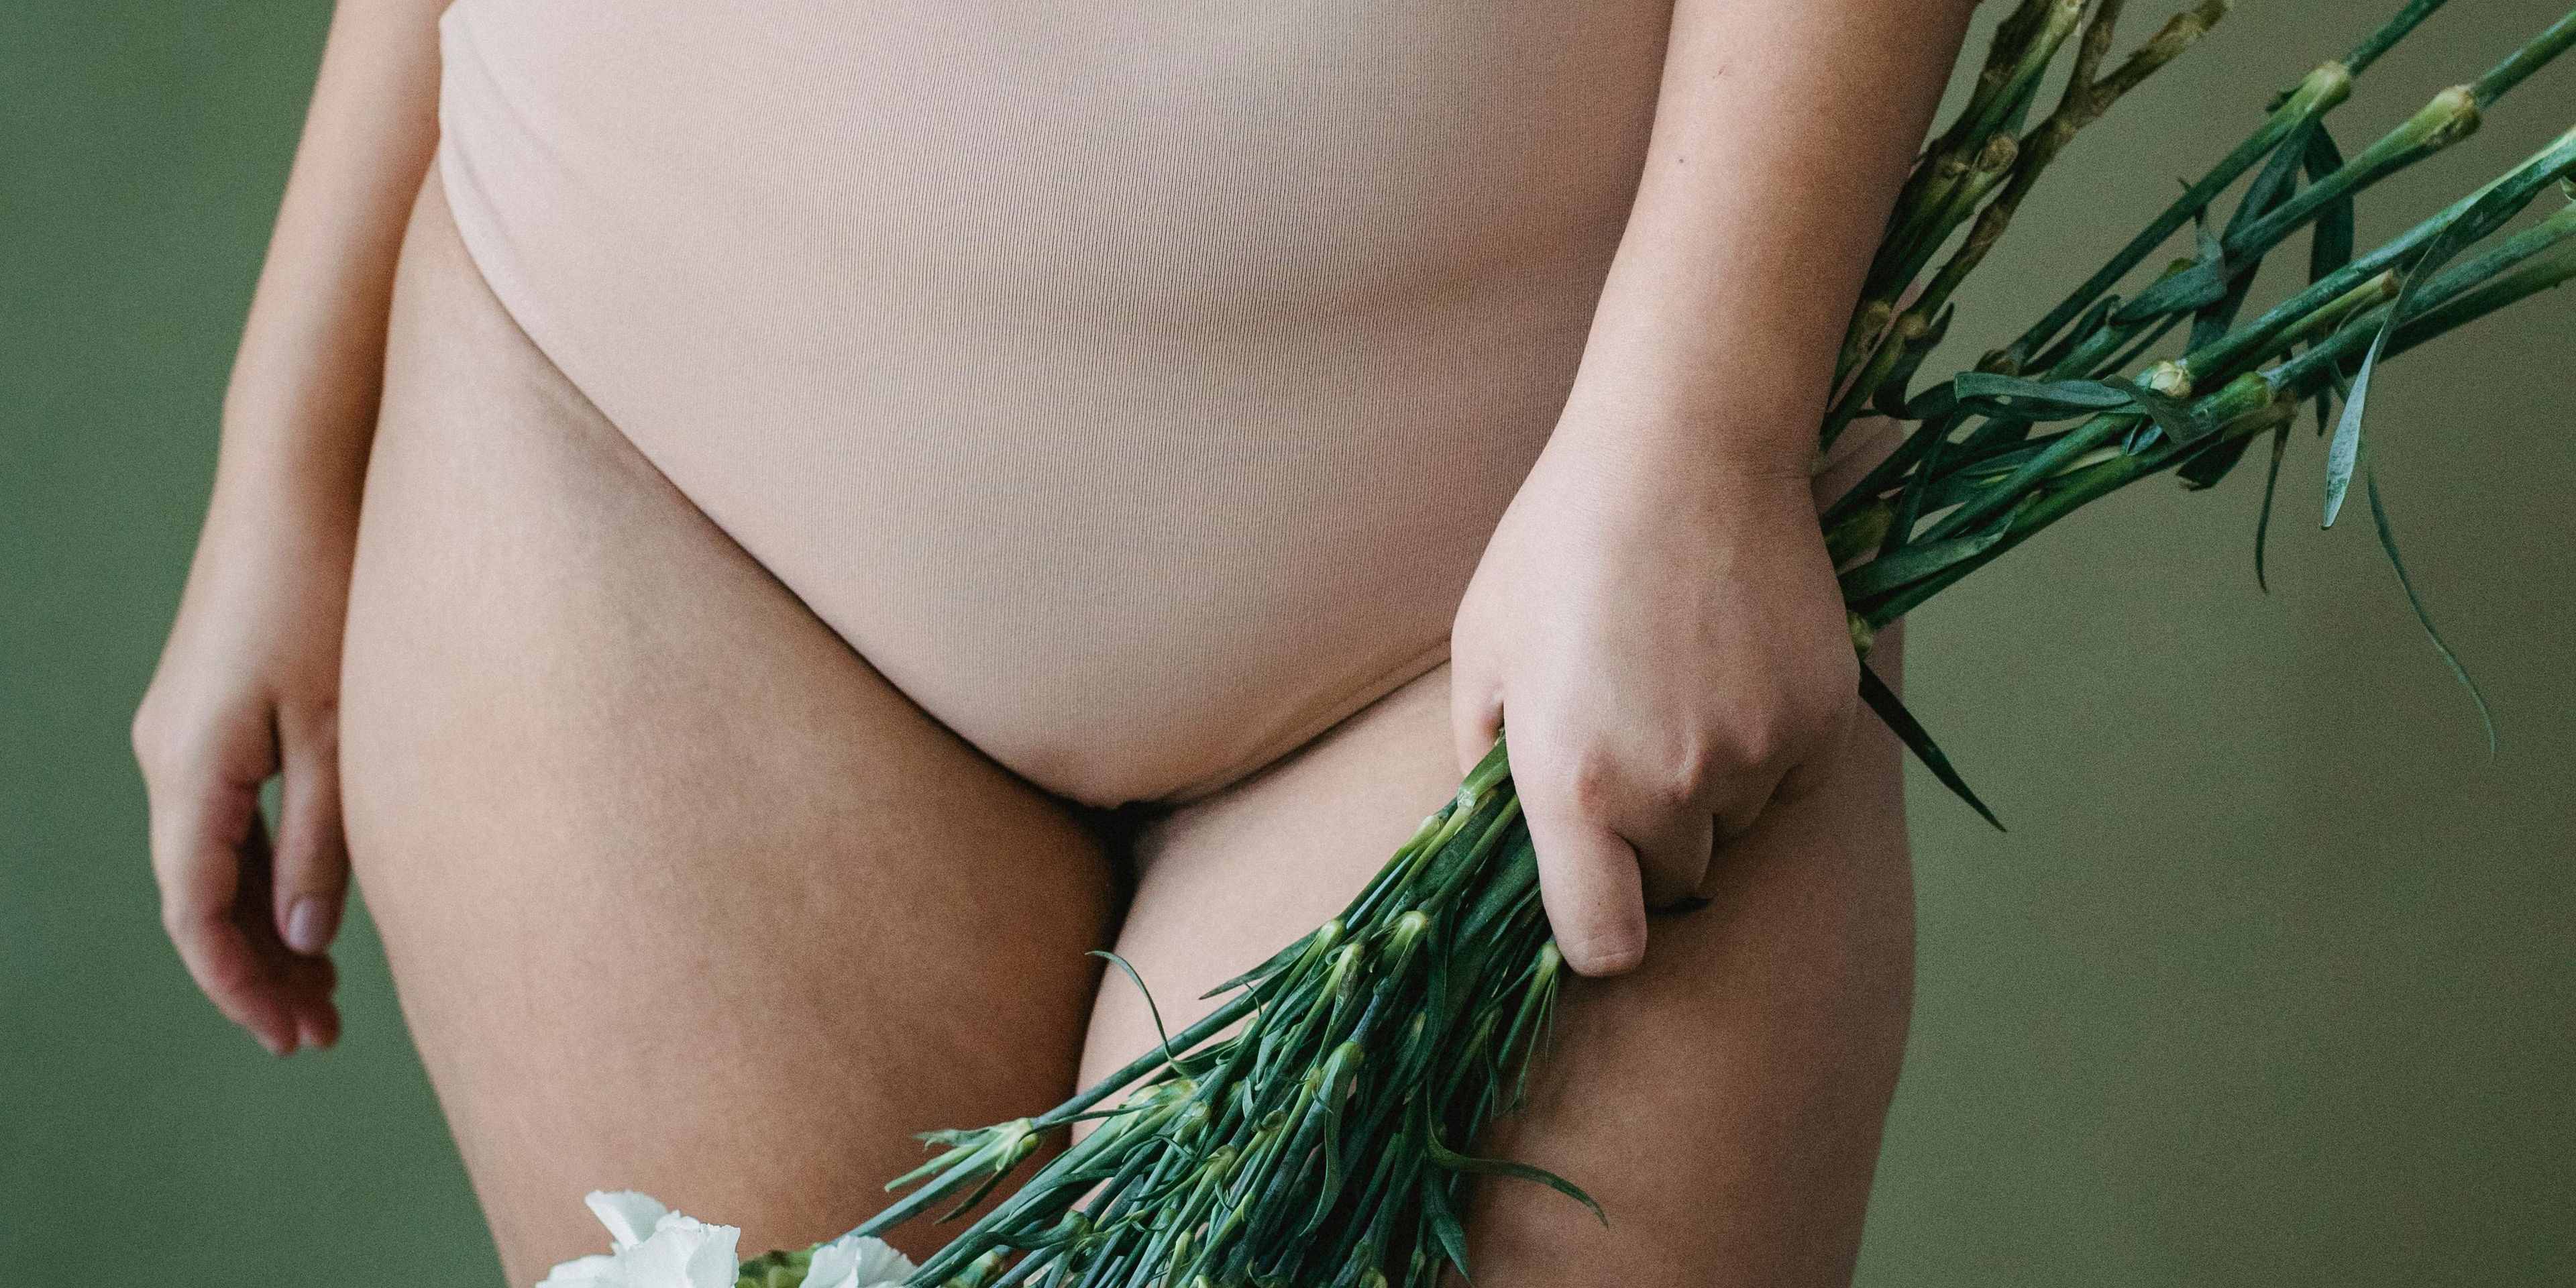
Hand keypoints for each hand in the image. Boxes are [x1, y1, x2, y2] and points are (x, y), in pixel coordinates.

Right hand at [133, 499, 356, 1054]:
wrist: (301, 481)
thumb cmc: (330, 593)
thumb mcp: (342, 731)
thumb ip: (320, 838)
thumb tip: (300, 937)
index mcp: (189, 768)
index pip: (197, 914)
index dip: (242, 986)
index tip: (294, 1041)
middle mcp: (170, 754)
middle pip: (201, 896)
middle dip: (258, 970)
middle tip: (323, 1035)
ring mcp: (187, 729)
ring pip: (214, 859)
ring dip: (265, 924)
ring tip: (329, 990)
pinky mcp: (217, 708)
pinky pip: (228, 815)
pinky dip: (267, 868)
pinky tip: (317, 902)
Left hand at [1451, 420, 1857, 976]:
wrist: (1684, 447)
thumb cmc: (1560, 544)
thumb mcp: (1484, 655)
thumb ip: (1485, 765)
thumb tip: (1501, 842)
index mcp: (1571, 786)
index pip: (1600, 944)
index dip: (1594, 934)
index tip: (1591, 898)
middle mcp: (1670, 787)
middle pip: (1673, 883)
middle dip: (1647, 841)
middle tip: (1625, 745)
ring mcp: (1756, 756)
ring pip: (1735, 828)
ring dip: (1708, 790)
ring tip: (1676, 685)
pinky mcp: (1824, 721)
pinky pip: (1792, 780)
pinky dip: (1767, 749)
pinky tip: (1732, 670)